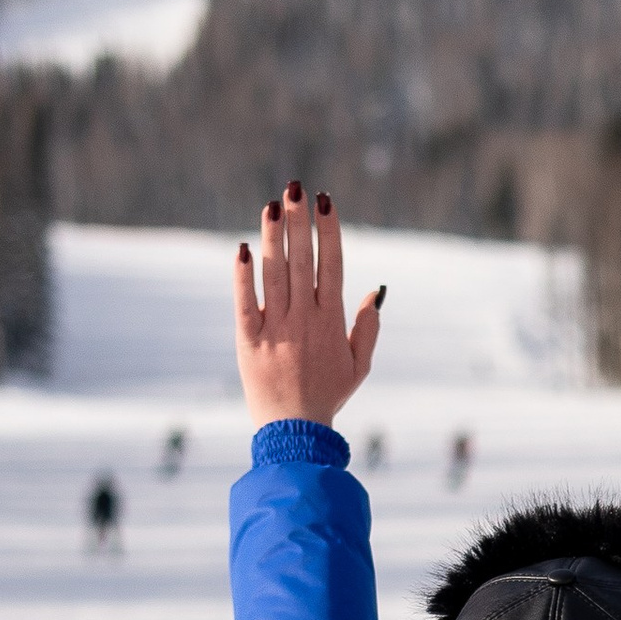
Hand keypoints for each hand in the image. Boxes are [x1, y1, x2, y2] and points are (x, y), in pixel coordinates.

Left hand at [234, 185, 382, 424]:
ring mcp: (275, 327)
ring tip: (272, 204)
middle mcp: (304, 319)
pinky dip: (243, 275)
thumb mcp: (359, 365)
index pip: (332, 265)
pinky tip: (243, 248)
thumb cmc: (328, 395)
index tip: (326, 201)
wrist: (295, 432)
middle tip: (295, 188)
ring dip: (274, 237)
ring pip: (274, 273)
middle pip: (302, 260)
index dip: (329, 231)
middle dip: (299, 222)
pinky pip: (245, 301)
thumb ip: (368, 326)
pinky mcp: (248, 339)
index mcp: (331, 321)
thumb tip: (377, 290)